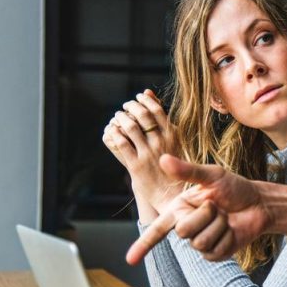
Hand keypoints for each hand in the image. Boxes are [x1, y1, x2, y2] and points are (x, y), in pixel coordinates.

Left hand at [102, 89, 182, 214]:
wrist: (172, 194)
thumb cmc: (174, 165)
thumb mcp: (174, 140)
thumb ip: (161, 118)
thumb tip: (148, 92)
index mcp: (173, 136)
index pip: (156, 109)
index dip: (145, 100)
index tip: (138, 98)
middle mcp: (161, 143)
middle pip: (142, 115)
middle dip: (131, 106)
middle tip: (125, 106)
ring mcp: (148, 154)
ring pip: (130, 128)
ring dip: (121, 118)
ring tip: (118, 117)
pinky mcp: (136, 166)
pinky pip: (121, 144)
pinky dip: (114, 133)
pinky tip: (112, 131)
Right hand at [125, 154, 272, 264]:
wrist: (258, 203)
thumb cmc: (234, 187)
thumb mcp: (212, 175)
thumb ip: (188, 170)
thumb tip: (162, 159)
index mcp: (180, 209)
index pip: (157, 229)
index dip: (143, 245)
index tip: (129, 260)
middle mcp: (187, 226)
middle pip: (183, 231)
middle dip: (205, 215)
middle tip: (217, 206)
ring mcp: (201, 242)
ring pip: (200, 241)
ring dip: (218, 226)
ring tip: (225, 217)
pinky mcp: (215, 254)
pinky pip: (215, 251)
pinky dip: (227, 237)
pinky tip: (232, 230)